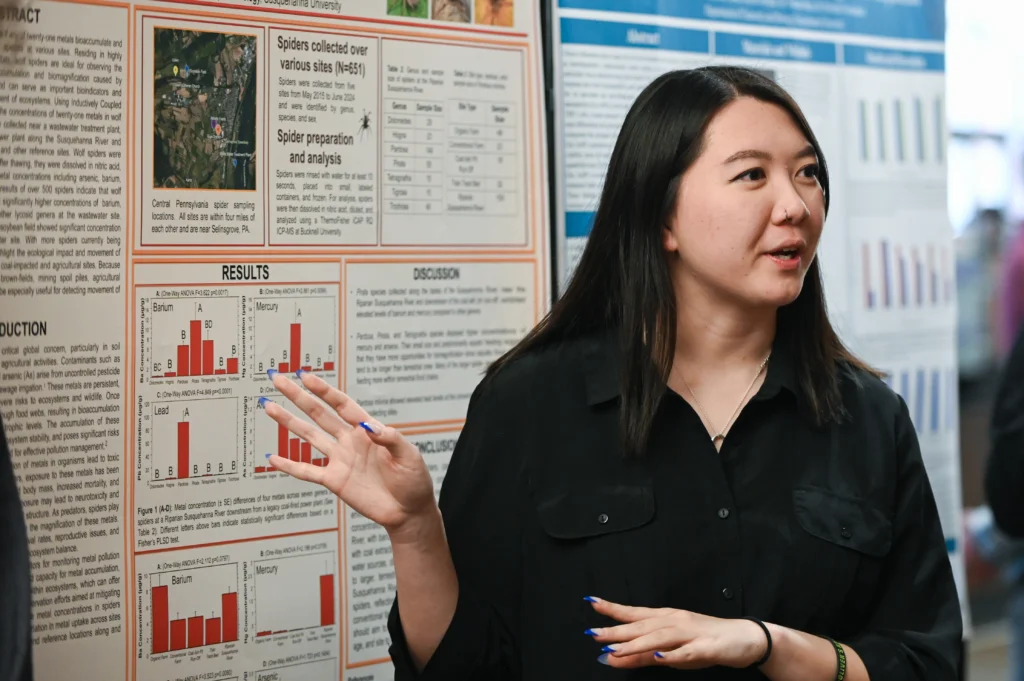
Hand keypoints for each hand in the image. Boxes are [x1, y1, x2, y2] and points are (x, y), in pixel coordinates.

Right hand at [262, 370, 436, 536]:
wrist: (409, 512)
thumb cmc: (414, 480)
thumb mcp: (410, 456)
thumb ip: (391, 439)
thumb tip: (370, 428)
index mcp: (368, 430)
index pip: (342, 405)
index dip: (324, 390)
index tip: (305, 376)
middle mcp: (350, 441)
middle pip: (319, 414)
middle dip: (299, 397)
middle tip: (279, 380)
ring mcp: (340, 460)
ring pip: (309, 436)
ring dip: (289, 422)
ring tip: (269, 406)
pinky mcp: (335, 480)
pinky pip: (308, 471)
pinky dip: (290, 466)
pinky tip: (273, 458)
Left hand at [585, 598, 768, 669]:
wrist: (745, 638)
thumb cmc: (705, 641)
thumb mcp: (671, 650)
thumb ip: (642, 654)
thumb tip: (611, 657)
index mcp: (667, 619)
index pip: (635, 613)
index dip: (613, 609)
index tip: (592, 602)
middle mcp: (676, 621)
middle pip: (643, 626)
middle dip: (617, 631)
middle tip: (594, 634)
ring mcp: (692, 633)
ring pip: (660, 638)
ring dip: (638, 643)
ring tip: (617, 649)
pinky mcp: (707, 648)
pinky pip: (687, 653)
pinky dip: (673, 655)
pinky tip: (660, 656)